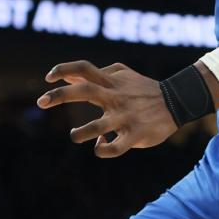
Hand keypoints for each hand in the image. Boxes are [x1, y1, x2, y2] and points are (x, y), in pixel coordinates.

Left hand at [37, 60, 176, 157]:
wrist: (177, 102)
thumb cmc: (143, 89)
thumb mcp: (121, 75)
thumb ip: (95, 74)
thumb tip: (67, 75)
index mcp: (112, 82)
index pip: (85, 69)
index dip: (64, 69)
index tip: (48, 78)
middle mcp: (116, 97)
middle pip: (85, 92)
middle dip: (60, 95)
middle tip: (41, 102)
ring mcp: (126, 117)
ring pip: (99, 126)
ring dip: (82, 133)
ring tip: (74, 135)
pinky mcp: (135, 135)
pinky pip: (115, 148)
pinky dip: (103, 149)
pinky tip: (100, 146)